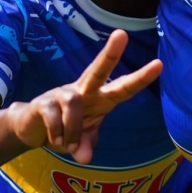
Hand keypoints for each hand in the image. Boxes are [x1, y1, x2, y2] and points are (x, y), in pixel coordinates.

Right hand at [7, 30, 161, 163]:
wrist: (32, 130)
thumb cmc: (66, 130)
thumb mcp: (81, 141)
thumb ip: (87, 145)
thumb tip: (85, 158)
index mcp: (101, 99)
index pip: (124, 87)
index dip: (141, 78)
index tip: (159, 64)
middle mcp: (84, 91)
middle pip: (99, 70)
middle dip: (111, 53)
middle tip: (122, 34)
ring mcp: (63, 93)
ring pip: (74, 104)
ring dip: (73, 130)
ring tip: (67, 144)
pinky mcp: (43, 101)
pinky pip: (54, 116)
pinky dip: (57, 133)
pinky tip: (55, 139)